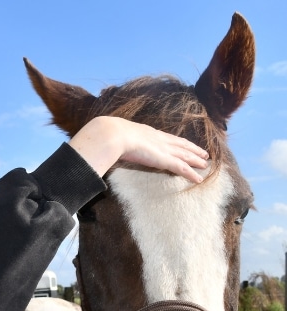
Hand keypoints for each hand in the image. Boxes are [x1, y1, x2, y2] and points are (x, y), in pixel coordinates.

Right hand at [67, 116, 208, 182]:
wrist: (112, 134)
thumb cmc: (109, 136)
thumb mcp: (115, 138)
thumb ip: (115, 143)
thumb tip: (105, 147)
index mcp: (147, 133)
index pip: (167, 138)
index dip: (178, 142)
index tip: (186, 144)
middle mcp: (158, 139)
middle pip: (180, 144)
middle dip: (192, 149)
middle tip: (204, 153)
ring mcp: (162, 149)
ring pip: (185, 155)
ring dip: (196, 160)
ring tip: (205, 163)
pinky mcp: (163, 159)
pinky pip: (181, 168)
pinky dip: (191, 173)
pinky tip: (199, 178)